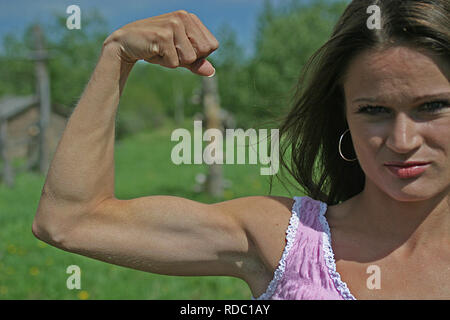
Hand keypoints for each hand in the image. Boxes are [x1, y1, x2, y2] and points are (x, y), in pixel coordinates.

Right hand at [104, 10, 218, 76]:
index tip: (181, 49)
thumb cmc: (156, 48)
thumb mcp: (179, 56)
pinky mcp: (163, 35)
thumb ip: (196, 63)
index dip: (199, 55)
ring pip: (189, 58)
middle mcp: (184, 17)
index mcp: (191, 18)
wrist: (126, 43)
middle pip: (203, 52)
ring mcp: (173, 25)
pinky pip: (174, 62)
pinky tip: (154, 51)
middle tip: (171, 51)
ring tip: (162, 51)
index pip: (212, 45)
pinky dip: (164, 63)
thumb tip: (211, 71)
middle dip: (187, 58)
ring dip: (174, 61)